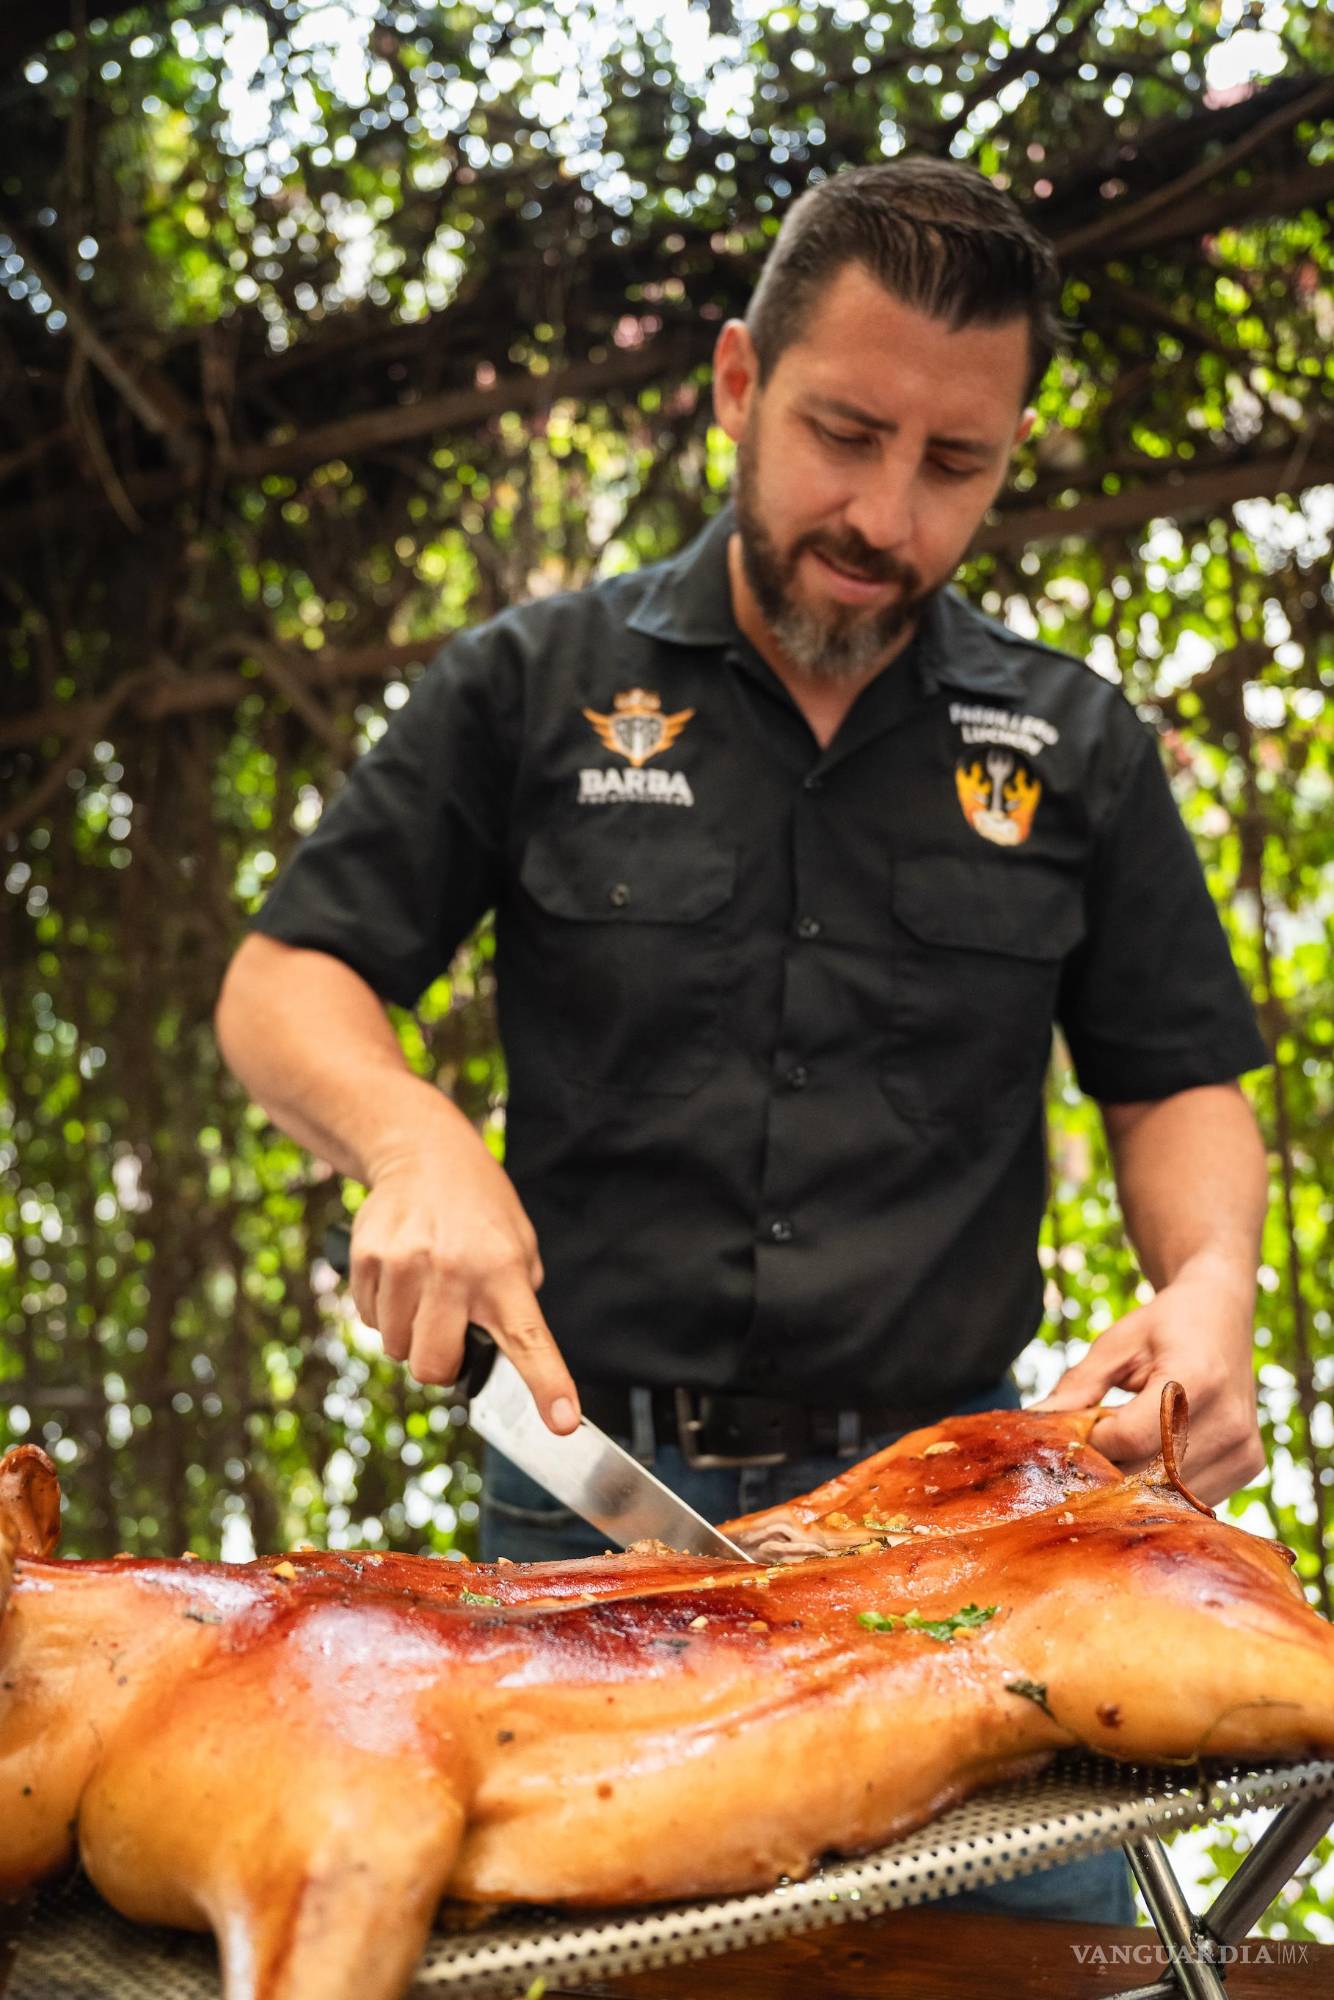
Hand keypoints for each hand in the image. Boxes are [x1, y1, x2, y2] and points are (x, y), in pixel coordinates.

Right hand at [348, 1124, 579, 1435]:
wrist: (426, 1153)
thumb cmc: (480, 1211)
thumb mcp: (519, 1247)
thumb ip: (515, 1303)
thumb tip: (508, 1362)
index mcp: (504, 1272)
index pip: (529, 1340)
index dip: (546, 1385)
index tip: (562, 1423)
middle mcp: (454, 1270)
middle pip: (434, 1367)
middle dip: (440, 1363)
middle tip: (449, 1330)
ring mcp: (405, 1263)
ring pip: (397, 1348)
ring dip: (410, 1333)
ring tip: (425, 1289)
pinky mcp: (367, 1258)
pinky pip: (369, 1319)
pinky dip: (384, 1310)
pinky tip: (400, 1274)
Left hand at [1028, 1264, 1264, 1507]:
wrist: (1221, 1315)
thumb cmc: (1162, 1326)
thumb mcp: (1116, 1343)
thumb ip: (1077, 1386)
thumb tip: (1033, 1423)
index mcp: (1197, 1378)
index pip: (1130, 1437)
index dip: (1095, 1438)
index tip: (1081, 1425)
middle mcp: (1229, 1420)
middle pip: (1149, 1472)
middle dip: (1109, 1467)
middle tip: (1092, 1445)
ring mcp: (1244, 1449)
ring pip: (1168, 1494)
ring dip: (1135, 1480)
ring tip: (1125, 1446)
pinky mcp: (1249, 1466)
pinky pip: (1190, 1496)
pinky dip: (1162, 1485)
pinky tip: (1152, 1455)